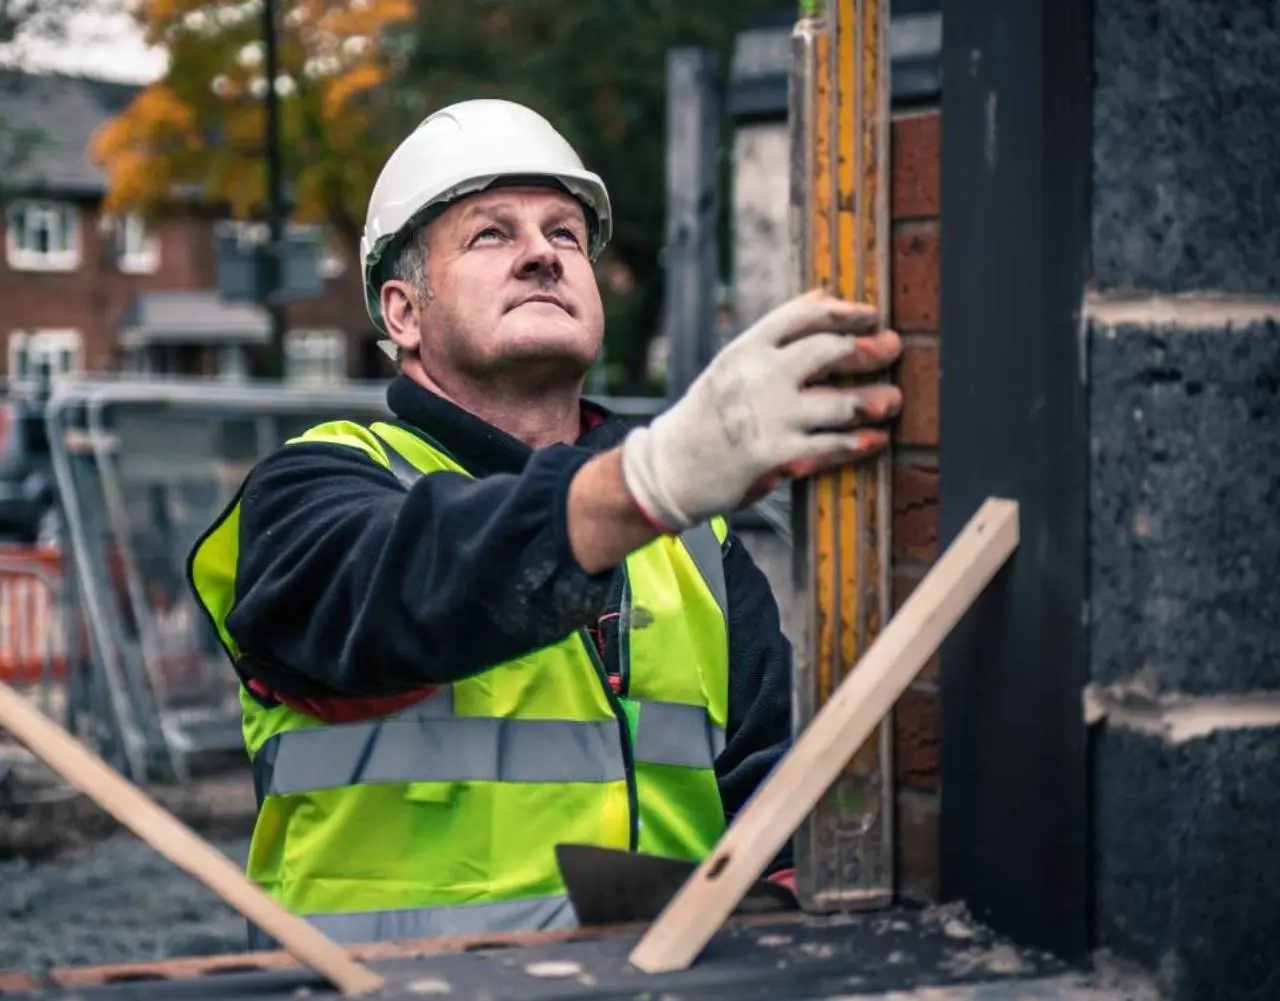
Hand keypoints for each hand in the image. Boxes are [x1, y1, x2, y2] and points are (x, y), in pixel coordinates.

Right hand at [621, 289, 901, 532]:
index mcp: (747, 348)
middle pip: (830, 351)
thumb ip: (774, 338)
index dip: (846, 312)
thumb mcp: (731, 366)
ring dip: (875, 400)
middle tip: (893, 349)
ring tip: (892, 400)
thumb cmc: (707, 414)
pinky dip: (859, 442)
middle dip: (870, 349)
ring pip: (841, 403)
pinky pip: (831, 445)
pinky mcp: (776, 455)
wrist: (670, 468)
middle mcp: (759, 377)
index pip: (805, 316)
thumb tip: (824, 295)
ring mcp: (769, 417)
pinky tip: (874, 439)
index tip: (873, 315)